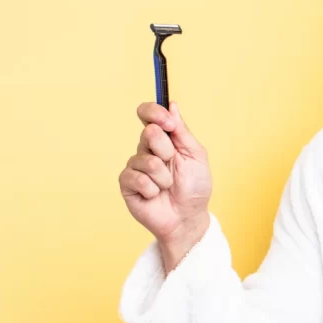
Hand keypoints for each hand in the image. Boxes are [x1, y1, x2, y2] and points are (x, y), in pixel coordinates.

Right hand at [119, 101, 212, 251]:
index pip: (148, 114)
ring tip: (168, 185)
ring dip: (164, 176)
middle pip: (149, 133)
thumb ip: (182, 131)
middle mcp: (146, 149)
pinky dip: (152, 188)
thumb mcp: (195, 155)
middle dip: (167, 150)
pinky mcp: (127, 184)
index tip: (168, 123)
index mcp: (164, 139)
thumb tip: (172, 105)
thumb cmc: (194, 187)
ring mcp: (135, 166)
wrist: (188, 217)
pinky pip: (137, 178)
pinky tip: (155, 195)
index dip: (155, 113)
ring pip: (146, 160)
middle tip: (173, 163)